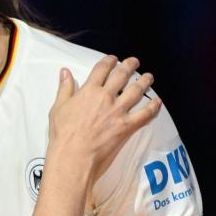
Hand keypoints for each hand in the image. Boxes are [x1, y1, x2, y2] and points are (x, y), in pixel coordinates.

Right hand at [49, 56, 160, 181]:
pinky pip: (145, 114)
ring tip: (149, 77)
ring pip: (136, 91)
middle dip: (130, 66)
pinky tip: (158, 102)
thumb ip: (64, 89)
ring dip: (144, 82)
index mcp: (88, 91)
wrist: (73, 157)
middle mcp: (105, 97)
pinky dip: (153, 107)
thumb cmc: (63, 135)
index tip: (113, 59)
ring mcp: (118, 111)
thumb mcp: (58, 108)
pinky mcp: (127, 126)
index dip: (109, 61)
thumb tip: (65, 72)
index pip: (102, 69)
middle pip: (122, 76)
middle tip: (134, 62)